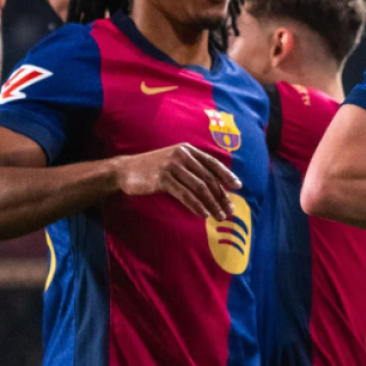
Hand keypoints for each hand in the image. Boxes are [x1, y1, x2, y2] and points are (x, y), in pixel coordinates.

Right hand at [111, 144, 241, 219]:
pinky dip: (197, 206)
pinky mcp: (163, 179)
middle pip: (208, 178)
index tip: (238, 187)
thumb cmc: (153, 169)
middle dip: (222, 195)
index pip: (213, 163)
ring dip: (212, 204)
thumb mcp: (174, 162)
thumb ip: (192, 168)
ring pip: (199, 188)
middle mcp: (182, 155)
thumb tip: (214, 185)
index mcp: (187, 150)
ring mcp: (172, 166)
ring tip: (219, 216)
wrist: (126, 170)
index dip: (227, 175)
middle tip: (229, 209)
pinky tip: (203, 214)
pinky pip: (185, 195)